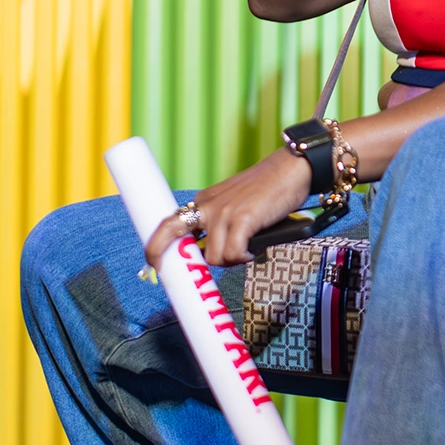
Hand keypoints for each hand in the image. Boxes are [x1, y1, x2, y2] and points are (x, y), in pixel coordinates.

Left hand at [144, 147, 312, 268]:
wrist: (291, 169)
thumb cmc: (268, 189)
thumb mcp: (235, 202)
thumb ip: (221, 223)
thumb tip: (213, 253)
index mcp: (204, 201)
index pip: (169, 223)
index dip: (156, 246)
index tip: (153, 264)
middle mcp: (208, 205)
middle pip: (172, 234)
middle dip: (167, 257)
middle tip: (180, 275)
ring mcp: (223, 212)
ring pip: (213, 256)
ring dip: (229, 261)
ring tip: (245, 252)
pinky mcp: (242, 218)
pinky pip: (233, 253)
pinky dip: (243, 257)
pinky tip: (252, 251)